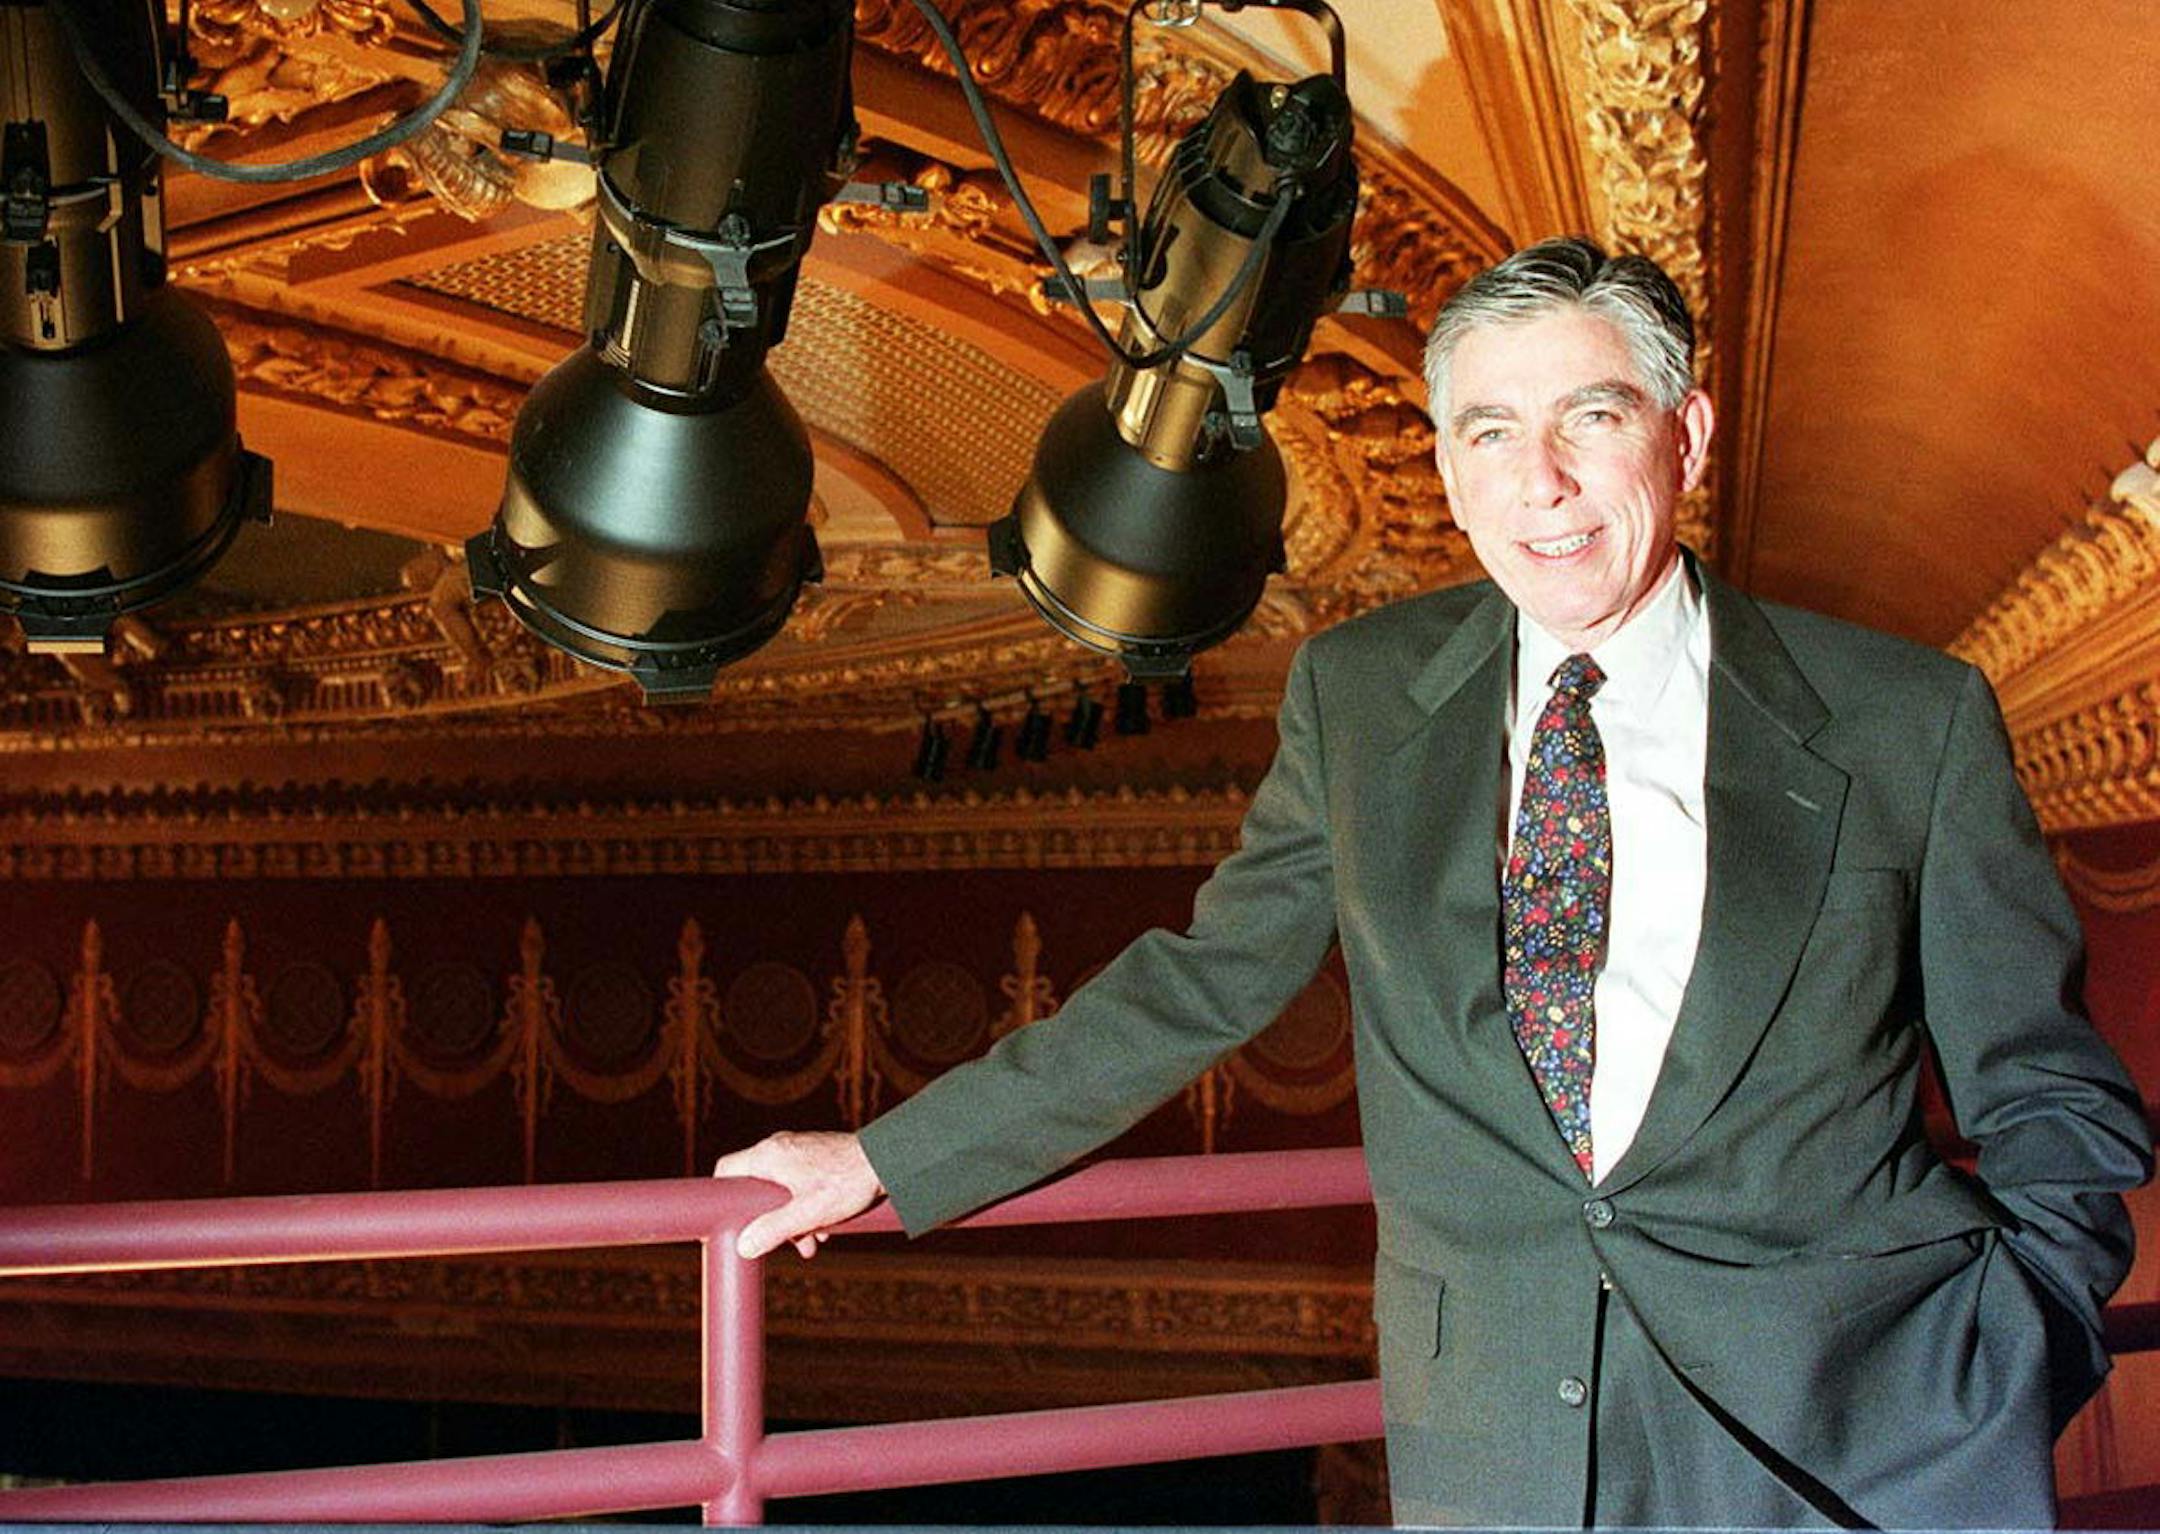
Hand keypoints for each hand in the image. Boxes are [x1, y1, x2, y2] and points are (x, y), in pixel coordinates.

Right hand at [712, 1130, 882, 1259]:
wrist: (887, 1161)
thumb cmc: (847, 1182)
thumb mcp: (808, 1213)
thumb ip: (774, 1230)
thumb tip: (744, 1246)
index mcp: (769, 1156)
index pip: (726, 1170)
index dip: (721, 1196)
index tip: (727, 1222)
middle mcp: (779, 1147)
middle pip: (756, 1187)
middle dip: (768, 1220)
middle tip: (786, 1243)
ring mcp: (798, 1150)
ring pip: (780, 1190)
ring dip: (792, 1219)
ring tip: (813, 1242)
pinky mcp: (816, 1157)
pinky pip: (798, 1185)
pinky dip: (806, 1206)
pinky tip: (826, 1227)